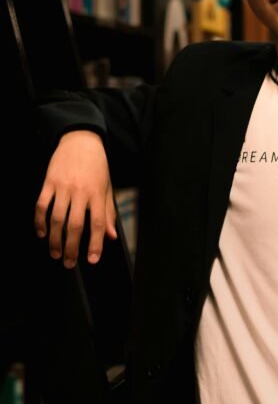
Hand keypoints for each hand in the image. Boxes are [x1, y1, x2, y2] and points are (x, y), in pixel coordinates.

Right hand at [35, 130, 116, 267]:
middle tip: (68, 263)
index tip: (92, 260)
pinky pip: (41, 205)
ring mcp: (63, 186)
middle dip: (71, 248)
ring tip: (55, 253)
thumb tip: (111, 236)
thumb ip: (108, 212)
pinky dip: (40, 221)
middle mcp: (80, 191)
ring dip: (55, 239)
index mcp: (97, 193)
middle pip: (75, 225)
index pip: (98, 223)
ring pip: (57, 218)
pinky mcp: (49, 182)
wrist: (80, 140)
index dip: (95, 243)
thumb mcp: (107, 187)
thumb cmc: (97, 166)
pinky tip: (42, 233)